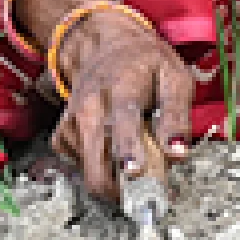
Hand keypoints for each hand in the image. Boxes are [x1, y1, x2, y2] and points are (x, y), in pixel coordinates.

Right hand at [50, 5, 193, 204]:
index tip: (134, 171)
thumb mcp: (174, 76)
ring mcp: (71, 122)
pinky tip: (113, 149)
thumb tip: (178, 154)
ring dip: (115, 179)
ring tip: (136, 160)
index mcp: (120, 86)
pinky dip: (100, 168)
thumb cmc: (145, 63)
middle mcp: (89, 106)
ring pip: (91, 173)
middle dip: (122, 189)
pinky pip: (81, 167)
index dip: (128, 148)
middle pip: (97, 164)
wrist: (103, 45)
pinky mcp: (61, 135)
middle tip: (150, 194)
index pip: (122, 121)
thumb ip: (177, 114)